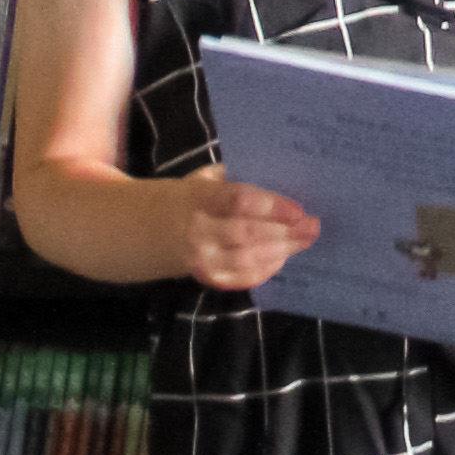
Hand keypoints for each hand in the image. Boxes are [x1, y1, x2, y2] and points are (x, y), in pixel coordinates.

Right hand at [170, 168, 317, 292]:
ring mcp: (200, 259)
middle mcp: (198, 231)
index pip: (237, 201)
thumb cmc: (186, 198)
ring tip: (305, 241)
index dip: (270, 206)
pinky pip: (241, 278)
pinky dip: (265, 269)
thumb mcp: (203, 178)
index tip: (298, 209)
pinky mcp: (205, 279)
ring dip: (281, 251)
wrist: (142, 231)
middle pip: (247, 234)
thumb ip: (235, 177)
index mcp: (198, 197)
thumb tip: (281, 176)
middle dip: (284, 232)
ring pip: (246, 259)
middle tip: (313, 226)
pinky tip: (283, 257)